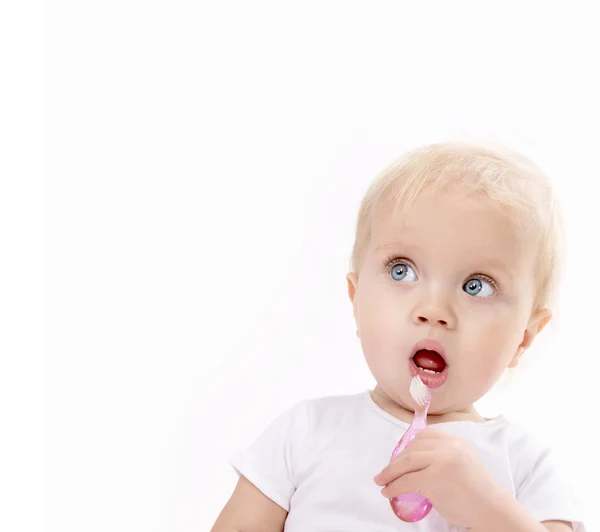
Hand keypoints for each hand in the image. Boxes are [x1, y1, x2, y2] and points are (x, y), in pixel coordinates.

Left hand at [374, 428, 512, 527]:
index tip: (398, 456)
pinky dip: (393, 487)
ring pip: (406, 463)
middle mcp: (447, 446)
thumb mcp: (463, 459)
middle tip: (384, 472)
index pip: (423, 436)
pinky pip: (406, 481)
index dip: (407, 446)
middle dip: (395, 461)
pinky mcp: (433, 479)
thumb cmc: (476, 490)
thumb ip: (444, 453)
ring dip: (389, 473)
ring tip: (381, 481)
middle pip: (411, 449)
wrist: (491, 509)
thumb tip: (415, 456)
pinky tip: (388, 492)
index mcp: (454, 440)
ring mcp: (440, 461)